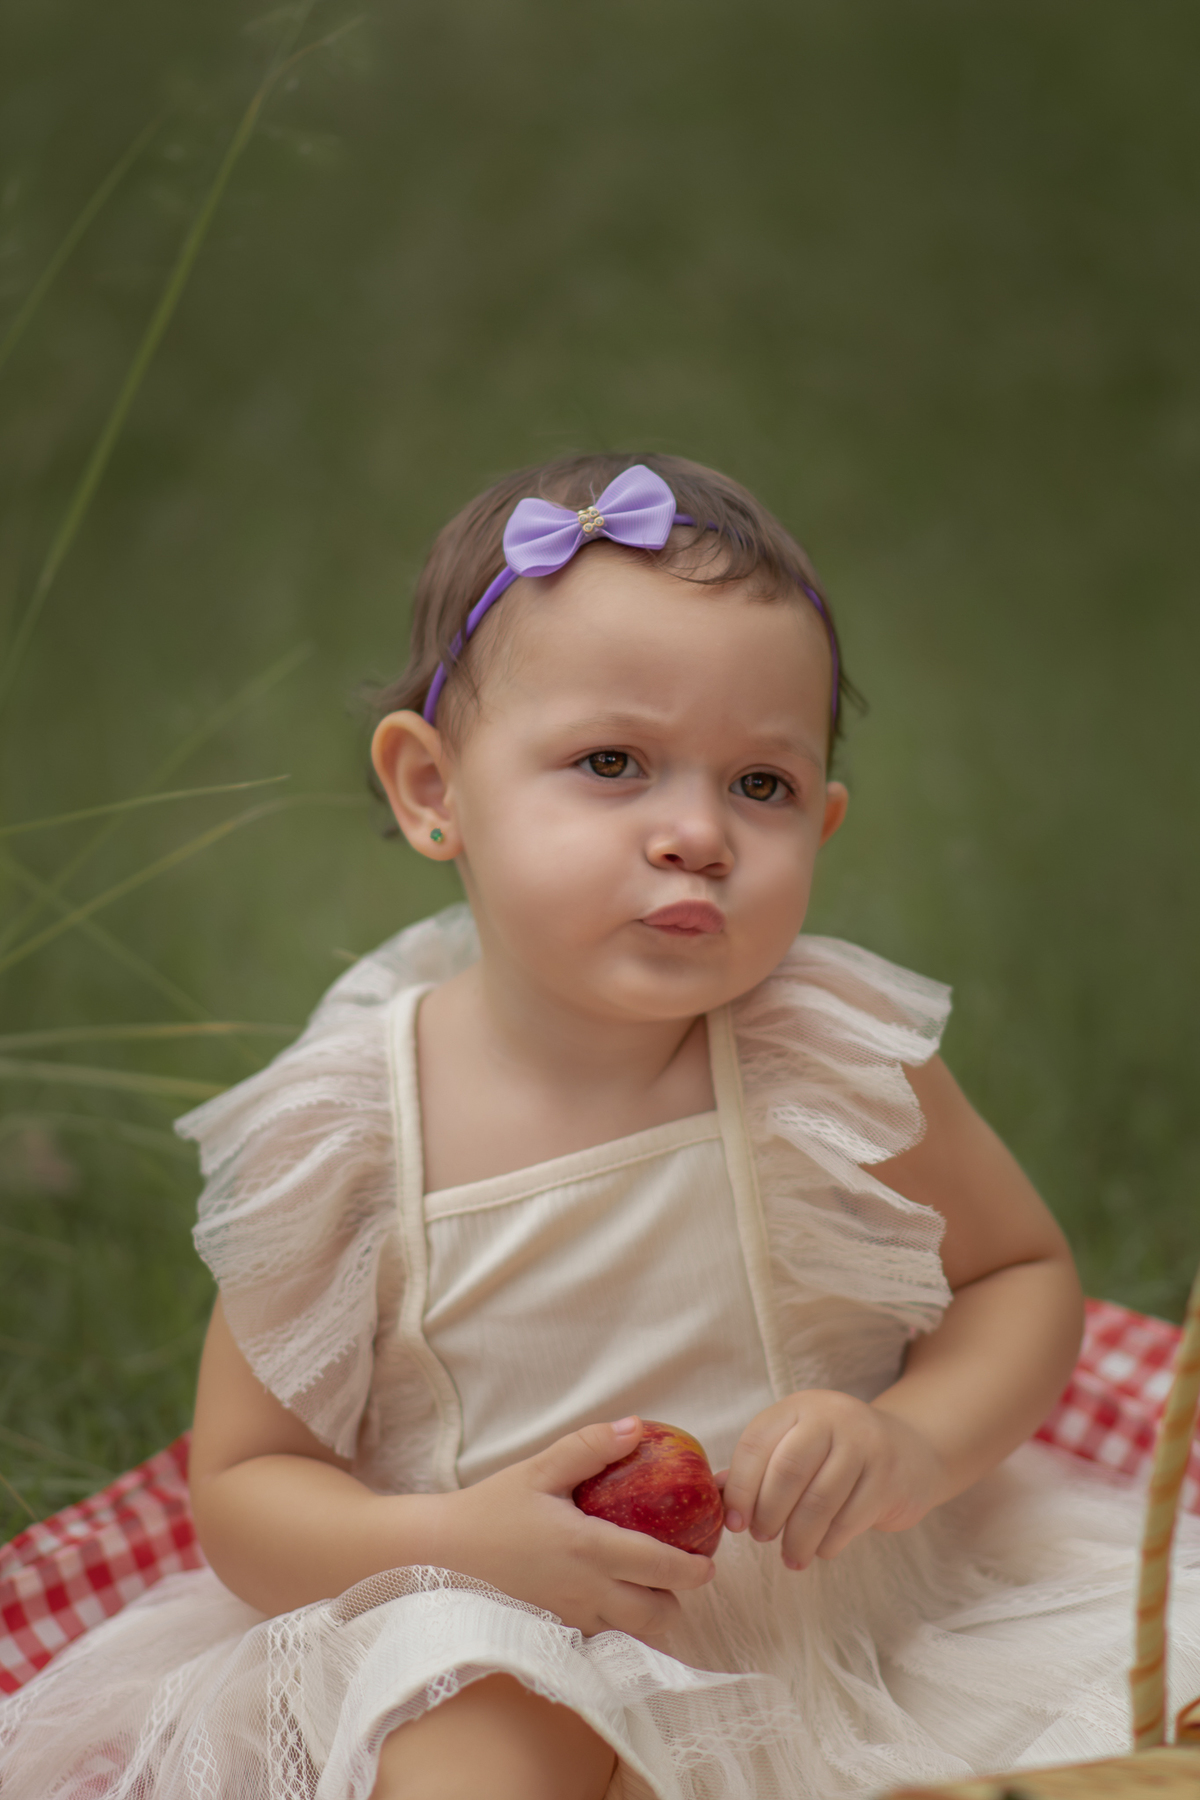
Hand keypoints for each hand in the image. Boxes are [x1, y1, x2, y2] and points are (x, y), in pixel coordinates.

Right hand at [427, 1417, 715, 1641]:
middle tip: (681, 1576)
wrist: (438, 1556)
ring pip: (629, 1634)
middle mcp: (585, 1591)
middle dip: (676, 1600)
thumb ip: (590, 1448)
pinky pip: (600, 1637)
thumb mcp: (539, 1469)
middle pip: (654, 1615)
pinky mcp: (552, 1631)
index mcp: (588, 1548)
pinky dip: (616, 1626)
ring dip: (648, 1616)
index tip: (710, 1562)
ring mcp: (568, 1618)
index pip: (658, 1566)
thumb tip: (637, 1428)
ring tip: (650, 1589)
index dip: (692, 1568)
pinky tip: (610, 1599)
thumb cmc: (490, 1509)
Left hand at [720, 1391, 942, 1568]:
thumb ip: (760, 1465)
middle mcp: (832, 1418)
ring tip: (790, 1556)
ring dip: (798, 1537)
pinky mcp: (888, 1477)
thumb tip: (716, 1493)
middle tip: (762, 1538)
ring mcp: (865, 1444)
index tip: (734, 1523)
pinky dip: (828, 1543)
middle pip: (788, 1471)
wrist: (911, 1450)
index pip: (757, 1443)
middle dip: (769, 1513)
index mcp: (799, 1407)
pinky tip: (821, 1550)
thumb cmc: (838, 1453)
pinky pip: (850, 1520)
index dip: (741, 1488)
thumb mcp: (798, 1443)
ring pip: (820, 1501)